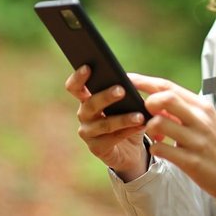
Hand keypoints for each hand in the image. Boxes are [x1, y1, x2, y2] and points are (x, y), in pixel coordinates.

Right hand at [64, 65, 148, 180]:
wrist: (131, 148)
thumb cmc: (127, 117)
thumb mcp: (127, 101)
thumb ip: (124, 88)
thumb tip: (128, 78)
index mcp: (87, 99)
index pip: (75, 87)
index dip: (78, 78)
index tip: (88, 67)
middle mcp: (84, 115)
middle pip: (90, 104)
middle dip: (106, 96)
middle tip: (121, 90)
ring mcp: (88, 133)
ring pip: (104, 124)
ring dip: (123, 119)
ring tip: (139, 115)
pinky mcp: (97, 148)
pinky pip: (112, 139)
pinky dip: (128, 131)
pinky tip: (140, 126)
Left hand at [132, 73, 215, 197]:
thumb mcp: (205, 121)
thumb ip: (183, 110)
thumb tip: (156, 101)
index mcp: (202, 107)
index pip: (169, 87)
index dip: (146, 81)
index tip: (130, 79)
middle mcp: (200, 120)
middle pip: (165, 98)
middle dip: (148, 103)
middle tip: (147, 114)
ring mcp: (196, 140)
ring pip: (159, 123)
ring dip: (149, 129)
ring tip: (155, 136)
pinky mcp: (191, 160)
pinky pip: (161, 149)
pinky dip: (155, 149)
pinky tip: (160, 150)